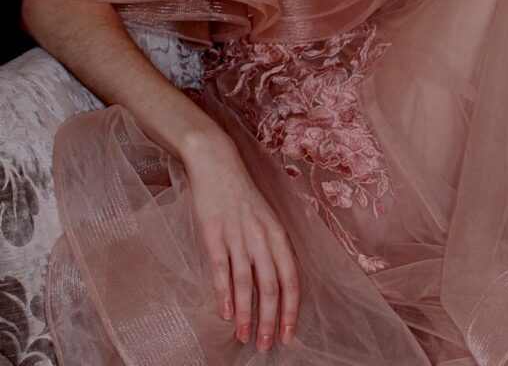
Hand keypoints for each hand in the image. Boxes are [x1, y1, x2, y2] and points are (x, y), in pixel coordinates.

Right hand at [182, 133, 300, 352]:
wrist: (217, 163)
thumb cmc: (242, 194)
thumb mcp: (265, 218)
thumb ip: (270, 248)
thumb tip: (272, 285)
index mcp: (277, 233)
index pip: (290, 278)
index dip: (291, 309)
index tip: (288, 334)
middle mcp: (261, 236)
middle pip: (270, 286)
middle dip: (269, 320)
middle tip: (265, 345)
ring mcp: (237, 235)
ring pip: (246, 283)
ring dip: (246, 315)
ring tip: (244, 337)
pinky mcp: (214, 234)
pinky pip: (221, 269)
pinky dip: (224, 293)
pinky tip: (225, 313)